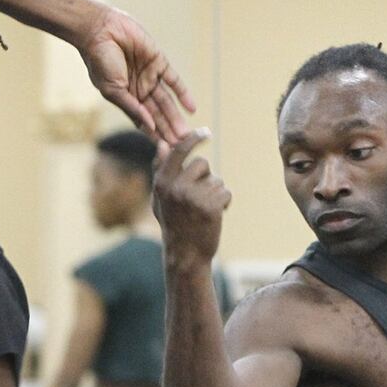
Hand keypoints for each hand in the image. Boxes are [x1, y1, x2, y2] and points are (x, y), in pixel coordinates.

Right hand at [78, 7, 195, 142]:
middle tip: (181, 146)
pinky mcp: (158, 61)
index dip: (154, 135)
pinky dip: (183, 94)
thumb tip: (148, 126)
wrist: (100, 30)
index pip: (144, 121)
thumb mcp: (113, 90)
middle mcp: (139, 89)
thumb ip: (131, 108)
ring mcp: (149, 76)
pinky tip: (191, 108)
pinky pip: (174, 81)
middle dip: (168, 130)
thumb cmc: (99, 61)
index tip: (165, 151)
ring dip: (176, 117)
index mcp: (126, 98)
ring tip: (186, 134)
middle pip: (158, 114)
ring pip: (167, 101)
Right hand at [153, 129, 229, 266]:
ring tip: (204, 210)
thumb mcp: (160, 197)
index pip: (178, 151)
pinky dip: (225, 203)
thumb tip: (163, 144)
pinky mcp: (210, 207)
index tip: (205, 132)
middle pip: (202, 164)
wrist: (186, 254)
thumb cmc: (173, 223)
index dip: (193, 139)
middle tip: (199, 197)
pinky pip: (226, 192)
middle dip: (206, 177)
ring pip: (216, 180)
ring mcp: (193, 197)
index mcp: (162, 183)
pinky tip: (215, 215)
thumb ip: (161, 170)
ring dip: (215, 193)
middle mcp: (176, 188)